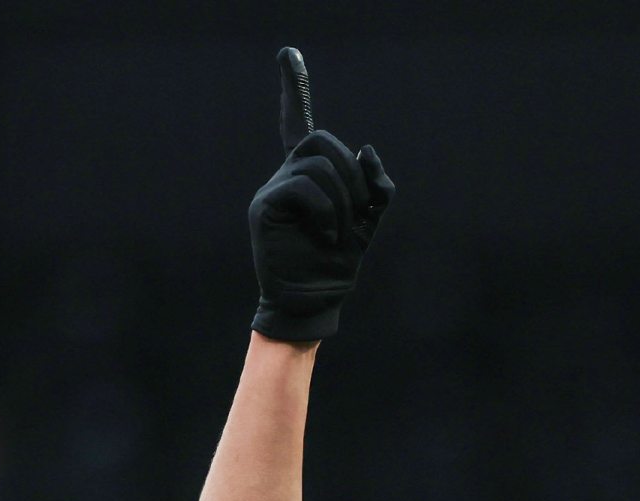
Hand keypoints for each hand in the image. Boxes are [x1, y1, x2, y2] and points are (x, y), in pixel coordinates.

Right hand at [249, 47, 394, 342]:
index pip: (298, 127)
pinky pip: (302, 187)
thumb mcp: (367, 225)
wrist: (312, 305)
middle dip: (351, 174)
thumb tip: (368, 150)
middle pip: (322, 143)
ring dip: (343, 199)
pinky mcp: (264, 209)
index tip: (288, 55)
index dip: (294, 91)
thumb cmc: (336, 269)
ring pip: (317, 165)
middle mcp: (286, 179)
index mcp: (308, 179)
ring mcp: (272, 192)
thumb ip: (375, 189)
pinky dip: (327, 210)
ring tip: (340, 232)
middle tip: (358, 210)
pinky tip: (328, 234)